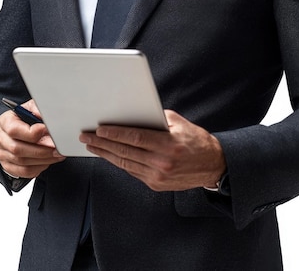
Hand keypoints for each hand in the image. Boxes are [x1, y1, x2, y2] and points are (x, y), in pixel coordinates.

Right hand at [0, 99, 64, 178]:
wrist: (12, 129)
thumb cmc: (22, 118)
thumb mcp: (29, 108)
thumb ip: (37, 109)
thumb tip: (46, 115)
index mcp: (4, 122)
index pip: (14, 130)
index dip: (33, 132)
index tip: (48, 130)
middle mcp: (0, 139)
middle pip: (18, 149)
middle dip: (42, 149)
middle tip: (57, 147)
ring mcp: (2, 154)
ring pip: (23, 162)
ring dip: (43, 159)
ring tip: (57, 154)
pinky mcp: (8, 166)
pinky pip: (24, 172)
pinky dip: (39, 167)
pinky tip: (48, 160)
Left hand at [79, 110, 225, 190]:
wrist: (212, 165)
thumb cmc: (195, 140)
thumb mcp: (179, 123)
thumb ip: (156, 118)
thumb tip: (133, 114)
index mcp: (168, 144)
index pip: (135, 138)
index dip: (115, 134)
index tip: (99, 129)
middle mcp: (162, 162)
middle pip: (125, 151)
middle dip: (102, 143)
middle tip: (87, 136)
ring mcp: (158, 176)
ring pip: (125, 163)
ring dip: (105, 154)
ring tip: (92, 146)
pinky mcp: (156, 184)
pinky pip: (132, 171)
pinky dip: (118, 162)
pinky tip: (108, 155)